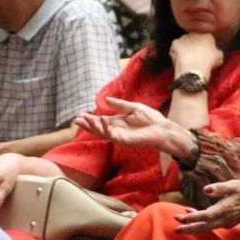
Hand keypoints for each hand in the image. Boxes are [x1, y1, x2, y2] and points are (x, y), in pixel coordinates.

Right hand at [73, 97, 190, 156]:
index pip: (101, 121)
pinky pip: (111, 134)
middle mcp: (116, 130)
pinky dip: (104, 128)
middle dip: (87, 124)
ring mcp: (119, 136)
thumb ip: (119, 104)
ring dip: (91, 127)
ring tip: (82, 121)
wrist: (162, 128)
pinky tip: (101, 119)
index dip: (90, 118)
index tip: (80, 115)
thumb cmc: (151, 119)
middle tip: (76, 120)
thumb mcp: (133, 107)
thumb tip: (106, 99)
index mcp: (118, 122)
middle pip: (97, 128)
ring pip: (101, 133)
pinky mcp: (123, 140)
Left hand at [169, 30, 224, 76]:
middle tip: (194, 55)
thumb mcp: (220, 57)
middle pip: (194, 38)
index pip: (206, 38)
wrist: (194, 69)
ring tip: (186, 58)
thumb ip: (216, 51)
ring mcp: (184, 37)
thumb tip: (214, 51)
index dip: (205, 46)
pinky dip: (176, 52)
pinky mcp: (175, 43)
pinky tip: (179, 59)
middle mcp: (195, 33)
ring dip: (184, 47)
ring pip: (184, 42)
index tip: (204, 53)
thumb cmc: (208, 64)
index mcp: (207, 35)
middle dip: (194, 45)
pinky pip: (175, 47)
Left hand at [174, 179, 239, 232]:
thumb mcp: (234, 185)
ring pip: (208, 227)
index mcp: (224, 210)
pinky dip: (203, 222)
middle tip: (176, 229)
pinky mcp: (230, 221)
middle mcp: (224, 219)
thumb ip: (219, 188)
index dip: (191, 218)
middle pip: (203, 227)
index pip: (203, 216)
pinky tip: (198, 215)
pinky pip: (213, 224)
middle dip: (189, 228)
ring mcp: (227, 222)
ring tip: (182, 220)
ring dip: (195, 225)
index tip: (179, 218)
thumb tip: (206, 189)